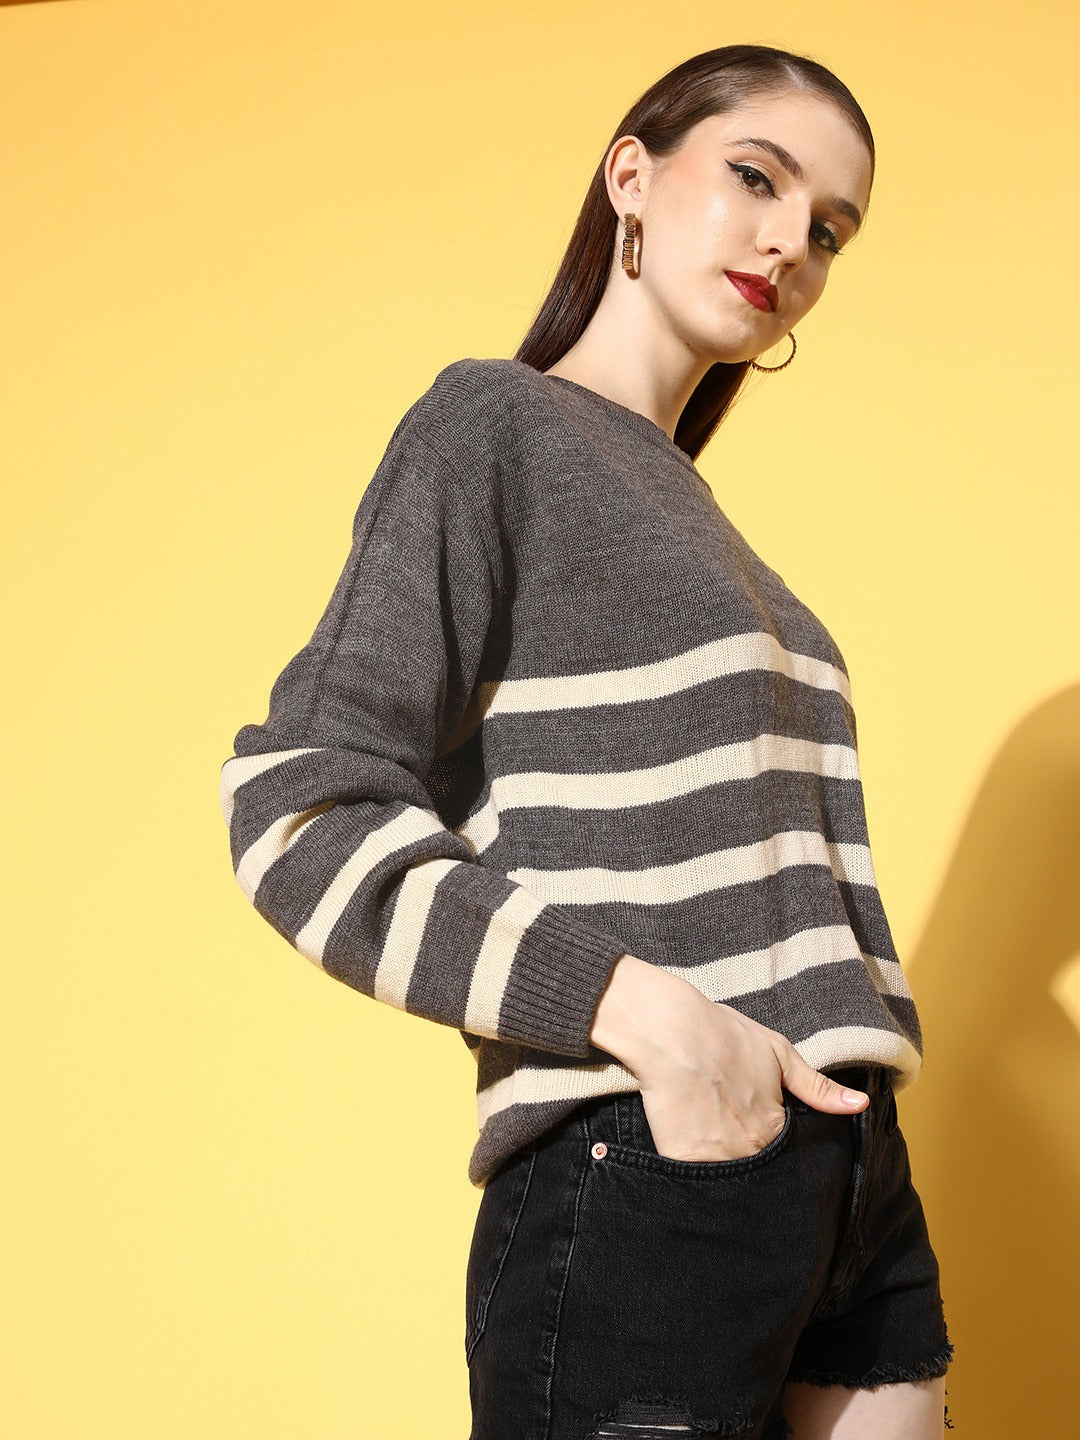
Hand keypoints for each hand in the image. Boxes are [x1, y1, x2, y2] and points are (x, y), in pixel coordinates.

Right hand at [589, 953, 869, 1161]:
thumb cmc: (723, 1035)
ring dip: (723, 1168)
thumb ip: (818, 1088)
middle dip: (748, 1159)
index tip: (754, 1125)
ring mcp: (714, 1159)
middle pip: (754, 1171)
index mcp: (775, 1130)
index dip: (771, 1144)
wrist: (669, 1029)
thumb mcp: (778, 1054)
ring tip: (710, 1134)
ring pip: (726, 1180)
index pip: (784, 1157)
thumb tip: (861, 1105)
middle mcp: (749, 1152)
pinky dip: (693, 1171)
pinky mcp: (681, 1161)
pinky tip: (688, 1142)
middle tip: (728, 1128)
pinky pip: (692, 1181)